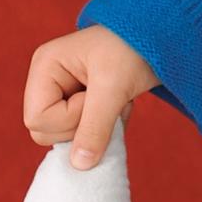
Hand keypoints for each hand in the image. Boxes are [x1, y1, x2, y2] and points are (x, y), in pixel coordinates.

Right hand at [24, 26, 160, 168]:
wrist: (164, 36)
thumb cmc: (136, 48)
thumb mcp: (114, 87)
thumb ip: (95, 127)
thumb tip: (79, 166)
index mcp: (45, 66)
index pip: (38, 119)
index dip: (70, 118)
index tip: (97, 95)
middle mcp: (47, 80)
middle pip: (44, 131)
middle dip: (84, 125)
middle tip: (111, 100)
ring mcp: (62, 92)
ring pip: (64, 137)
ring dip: (98, 128)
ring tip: (118, 100)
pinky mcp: (79, 103)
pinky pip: (82, 135)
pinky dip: (105, 128)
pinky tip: (120, 106)